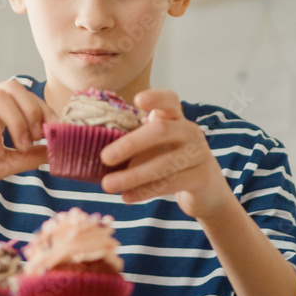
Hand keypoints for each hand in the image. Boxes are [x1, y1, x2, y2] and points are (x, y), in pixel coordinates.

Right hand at [0, 80, 56, 203]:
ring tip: (19, 146)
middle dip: (33, 111)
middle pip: (14, 87)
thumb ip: (26, 156)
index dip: (45, 110)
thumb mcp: (0, 165)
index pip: (24, 95)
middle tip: (38, 138)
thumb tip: (56, 149)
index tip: (57, 132)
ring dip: (17, 121)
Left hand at [100, 90, 237, 220]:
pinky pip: (170, 184)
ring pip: (164, 163)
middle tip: (104, 157)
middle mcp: (190, 131)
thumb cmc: (171, 163)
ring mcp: (199, 154)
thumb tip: (87, 148)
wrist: (207, 191)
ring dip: (133, 176)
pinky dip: (145, 191)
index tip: (137, 100)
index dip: (155, 97)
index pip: (169, 100)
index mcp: (176, 119)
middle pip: (161, 131)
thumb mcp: (155, 148)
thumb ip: (134, 143)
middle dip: (130, 144)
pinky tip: (126, 197)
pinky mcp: (201, 177)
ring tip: (108, 185)